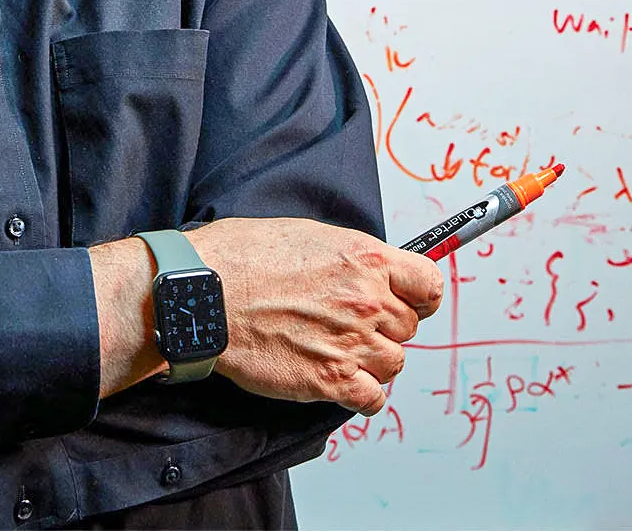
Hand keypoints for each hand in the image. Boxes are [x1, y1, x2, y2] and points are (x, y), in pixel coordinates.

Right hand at [188, 217, 443, 416]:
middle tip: (350, 324)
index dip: (420, 296)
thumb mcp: (305, 234)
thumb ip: (347, 256)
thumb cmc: (239, 257)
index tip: (410, 302)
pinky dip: (362, 395)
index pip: (428, 284)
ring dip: (372, 360)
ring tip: (338, 350)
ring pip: (394, 362)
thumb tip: (367, 272)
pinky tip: (343, 383)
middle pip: (408, 327)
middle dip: (384, 327)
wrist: (203, 292)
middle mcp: (366, 301)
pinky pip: (373, 398)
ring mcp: (351, 342)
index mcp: (365, 259)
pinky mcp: (330, 379)